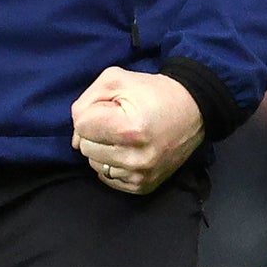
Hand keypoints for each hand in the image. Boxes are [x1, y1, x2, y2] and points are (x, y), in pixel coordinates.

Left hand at [71, 67, 203, 194]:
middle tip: (115, 120)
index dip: (90, 112)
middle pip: (85, 147)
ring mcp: (140, 176)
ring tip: (121, 135)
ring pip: (94, 164)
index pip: (81, 127)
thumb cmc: (151, 91)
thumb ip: (86, 102)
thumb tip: (75, 137)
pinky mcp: (143, 187)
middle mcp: (135, 159)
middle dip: (94, 131)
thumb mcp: (114, 79)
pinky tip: (125, 150)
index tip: (108, 106)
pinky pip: (108, 178)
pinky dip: (111, 163)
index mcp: (128, 129)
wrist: (191, 110)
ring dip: (101, 149)